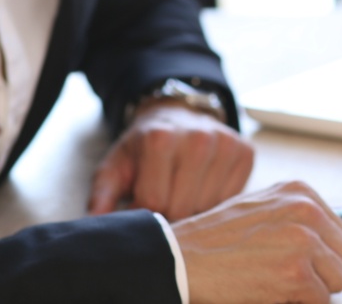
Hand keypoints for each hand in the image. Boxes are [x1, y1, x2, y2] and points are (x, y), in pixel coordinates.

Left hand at [89, 102, 253, 219]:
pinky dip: (215, 201)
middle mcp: (198, 138)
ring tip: (181, 190)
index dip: (146, 214)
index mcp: (160, 139)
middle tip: (162, 200)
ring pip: (209, 208)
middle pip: (184, 208)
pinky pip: (231, 199)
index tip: (141, 206)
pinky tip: (202, 185)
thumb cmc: (143, 147)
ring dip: (193, 209)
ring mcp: (225, 143)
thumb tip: (97, 227)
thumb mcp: (115, 166)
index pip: (155, 204)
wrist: (176, 114)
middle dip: (170, 214)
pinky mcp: (245, 152)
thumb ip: (101, 198)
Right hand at [173, 181, 341, 303]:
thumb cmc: (213, 239)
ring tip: (276, 282)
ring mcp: (303, 241)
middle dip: (322, 276)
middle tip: (287, 278)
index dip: (325, 258)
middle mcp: (306, 210)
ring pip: (337, 282)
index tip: (301, 264)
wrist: (179, 258)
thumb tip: (331, 242)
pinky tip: (269, 291)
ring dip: (311, 291)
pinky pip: (319, 301)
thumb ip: (296, 218)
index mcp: (300, 192)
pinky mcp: (296, 273)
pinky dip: (297, 303)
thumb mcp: (260, 209)